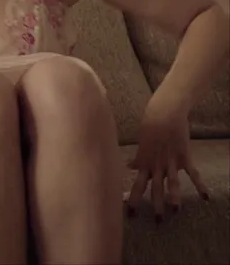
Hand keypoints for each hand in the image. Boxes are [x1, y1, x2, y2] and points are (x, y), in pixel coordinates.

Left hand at [126, 98, 209, 220]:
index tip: (129, 212)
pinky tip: (206, 197)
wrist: (165, 112)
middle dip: (155, 205)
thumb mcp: (140, 143)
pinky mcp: (184, 157)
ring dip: (174, 197)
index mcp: (144, 162)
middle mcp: (156, 164)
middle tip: (157, 221)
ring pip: (172, 183)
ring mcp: (170, 161)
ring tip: (175, 211)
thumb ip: (138, 158)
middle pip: (155, 188)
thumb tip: (129, 166)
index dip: (133, 199)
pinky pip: (193, 174)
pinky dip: (200, 185)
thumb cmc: (149, 125)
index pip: (137, 185)